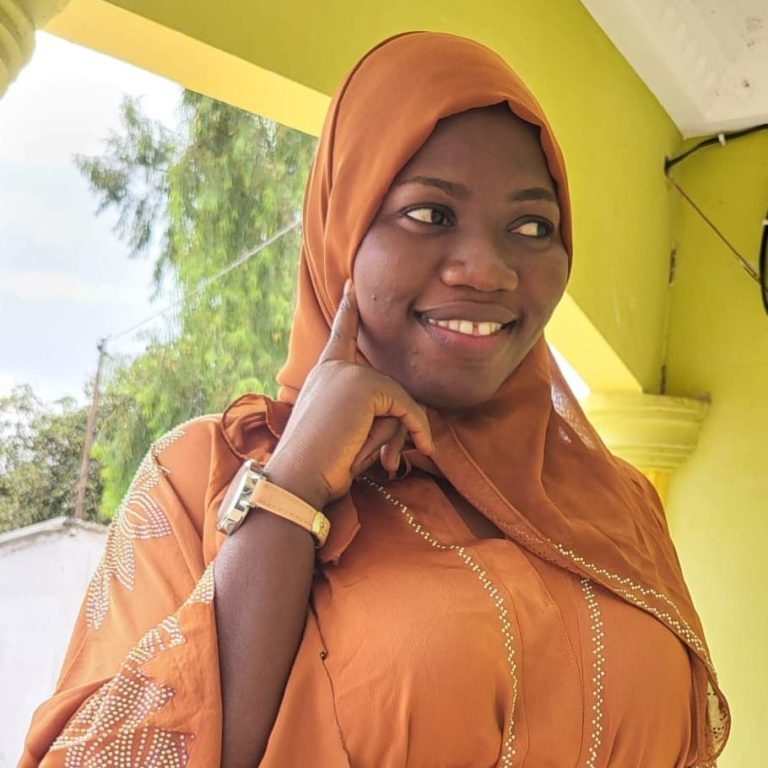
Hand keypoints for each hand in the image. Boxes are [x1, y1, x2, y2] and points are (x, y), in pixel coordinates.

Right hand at [266, 280, 433, 509]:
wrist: (297, 477)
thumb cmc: (320, 465)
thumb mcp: (347, 434)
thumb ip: (372, 416)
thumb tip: (410, 419)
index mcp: (323, 375)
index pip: (341, 337)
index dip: (348, 312)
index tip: (351, 286)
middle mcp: (334, 369)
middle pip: (388, 389)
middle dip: (395, 427)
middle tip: (386, 461)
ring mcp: (349, 374)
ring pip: (398, 400)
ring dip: (397, 436)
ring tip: (377, 461)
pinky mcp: (364, 386)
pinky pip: (407, 406)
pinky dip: (415, 430)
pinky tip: (409, 451)